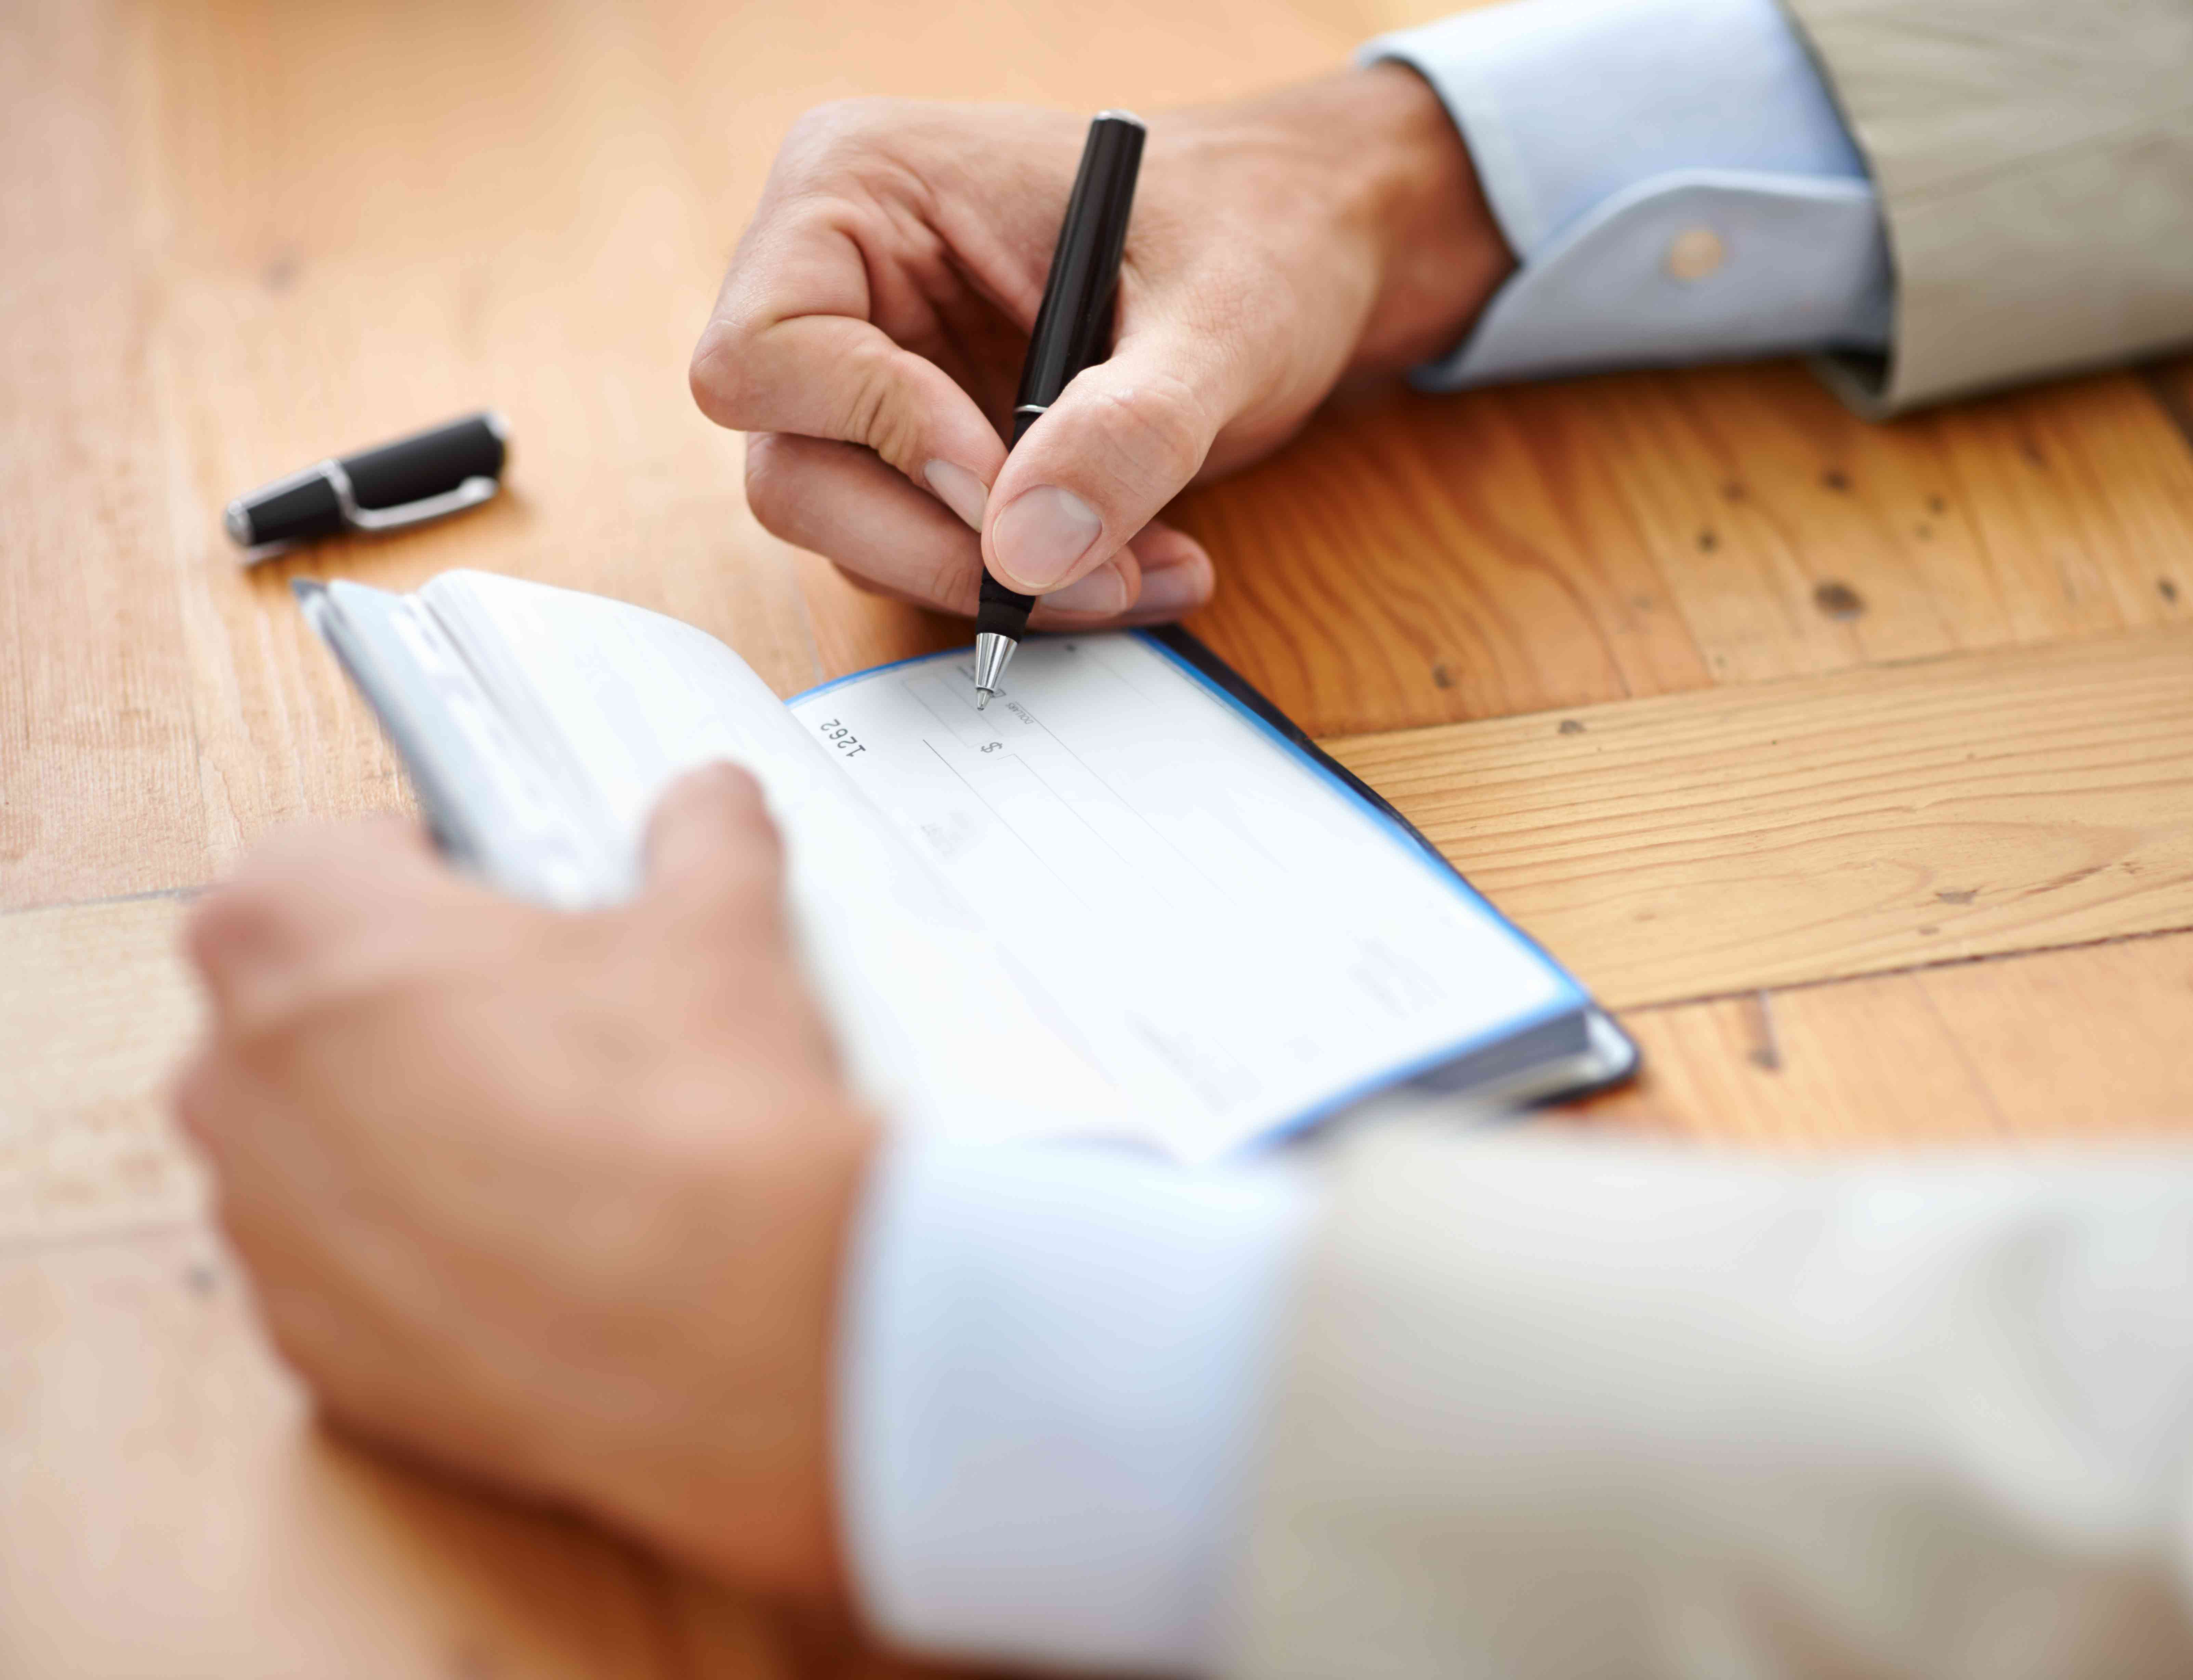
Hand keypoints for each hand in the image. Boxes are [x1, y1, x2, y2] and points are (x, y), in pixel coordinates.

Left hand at [174, 766, 874, 1599]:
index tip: (503, 904)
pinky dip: (429, 1256)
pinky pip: (353, 1272)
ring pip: (322, 1148)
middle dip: (413, 1008)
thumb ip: (700, 838)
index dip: (427, 875)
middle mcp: (235, 1079)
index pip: (320, 858)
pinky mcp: (314, 1352)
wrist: (732, 1325)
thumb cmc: (687, 1117)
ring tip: (564, 1145)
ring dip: (414, 1135)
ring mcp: (263, 1230)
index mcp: (296, 930)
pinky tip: (551, 1246)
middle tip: (551, 1024)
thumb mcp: (719, 924)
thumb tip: (710, 810)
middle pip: (306, 1005)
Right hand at [691, 66, 1509, 624]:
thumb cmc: (1260, 230)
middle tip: (1091, 579)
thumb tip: (1028, 554)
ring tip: (1142, 568)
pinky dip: (1025, 583)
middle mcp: (838, 284)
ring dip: (1000, 581)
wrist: (1310, 250)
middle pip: (795, 472)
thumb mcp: (1219, 318)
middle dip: (942, 548)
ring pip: (857, 534)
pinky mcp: (926, 451)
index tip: (1007, 487)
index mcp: (856, 191)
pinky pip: (927, 553)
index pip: (763, 357)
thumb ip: (1127, 431)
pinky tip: (1124, 564)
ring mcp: (876, 375)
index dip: (879, 437)